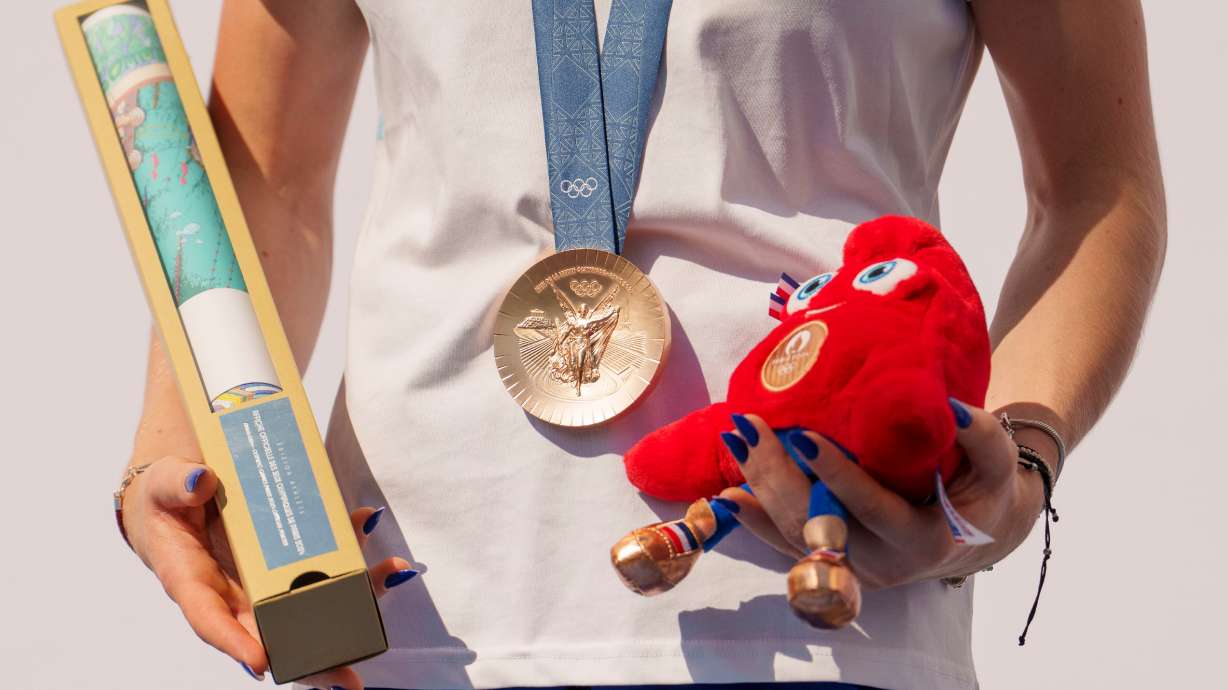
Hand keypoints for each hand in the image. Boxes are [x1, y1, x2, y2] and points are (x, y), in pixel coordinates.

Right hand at [121, 456, 413, 687]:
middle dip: (313, 656)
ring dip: (354, 594)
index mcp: (192, 581)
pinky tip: (381, 539)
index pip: (210, 621)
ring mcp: (267, 578)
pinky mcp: (291, 559)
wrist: (181, 489)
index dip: (234, 644)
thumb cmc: (165, 498)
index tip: (262, 663)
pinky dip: (356, 556)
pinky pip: (326, 566)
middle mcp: (234, 590)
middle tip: (348, 677)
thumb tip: (201, 480)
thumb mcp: (161, 484)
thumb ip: (175, 484)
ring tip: (391, 575)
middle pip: (273, 632)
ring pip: (311, 601)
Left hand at [720, 400, 1045, 589]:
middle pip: (819, 523)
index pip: (872, 508)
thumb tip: (949, 408)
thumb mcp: (998, 462)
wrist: (976, 528)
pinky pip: (786, 543)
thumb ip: (981, 436)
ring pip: (795, 533)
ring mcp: (852, 566)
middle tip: (751, 428)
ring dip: (759, 489)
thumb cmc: (984, 487)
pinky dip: (755, 519)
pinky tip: (727, 495)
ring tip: (735, 443)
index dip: (836, 476)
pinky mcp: (833, 560)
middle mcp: (882, 564)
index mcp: (923, 540)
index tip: (802, 437)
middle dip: (778, 476)